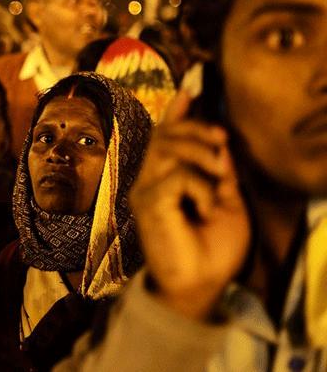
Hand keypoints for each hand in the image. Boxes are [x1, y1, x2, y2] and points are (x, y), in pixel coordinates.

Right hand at [130, 90, 249, 320]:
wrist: (200, 283)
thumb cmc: (212, 249)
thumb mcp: (227, 202)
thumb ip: (220, 173)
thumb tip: (220, 142)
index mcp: (165, 178)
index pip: (165, 136)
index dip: (176, 112)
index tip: (188, 90)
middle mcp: (149, 180)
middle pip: (165, 134)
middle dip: (197, 129)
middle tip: (222, 142)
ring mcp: (145, 190)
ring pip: (167, 148)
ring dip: (201, 154)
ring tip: (220, 177)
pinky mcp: (149, 203)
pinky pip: (175, 176)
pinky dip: (199, 186)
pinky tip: (206, 207)